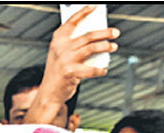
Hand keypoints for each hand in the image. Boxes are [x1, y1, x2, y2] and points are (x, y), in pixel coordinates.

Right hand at [30, 6, 117, 124]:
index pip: (72, 22)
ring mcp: (65, 60)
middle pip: (88, 35)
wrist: (48, 93)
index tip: (94, 6)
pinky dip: (100, 70)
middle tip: (115, 32)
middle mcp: (60, 48)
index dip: (83, 12)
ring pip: (92, 48)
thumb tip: (97, 38)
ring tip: (113, 46)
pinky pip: (91, 69)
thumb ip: (75, 45)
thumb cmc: (58, 73)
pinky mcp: (70, 72)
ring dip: (106, 46)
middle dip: (105, 33)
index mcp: (57, 41)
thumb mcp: (61, 55)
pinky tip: (104, 70)